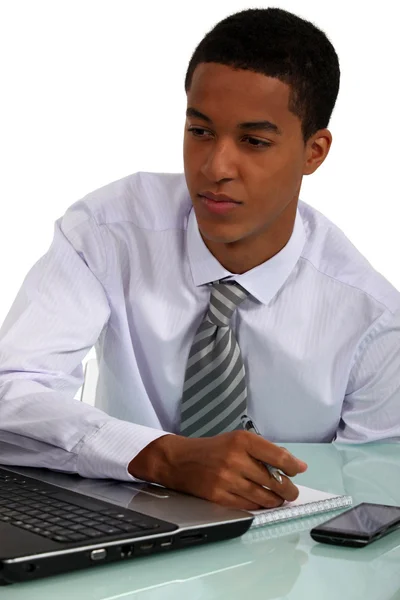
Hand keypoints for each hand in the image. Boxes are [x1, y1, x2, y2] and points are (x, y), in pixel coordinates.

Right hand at [128, 431, 307, 509]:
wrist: (180, 460)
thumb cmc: (213, 449)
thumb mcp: (238, 440)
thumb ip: (266, 451)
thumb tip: (296, 465)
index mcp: (242, 441)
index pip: (278, 457)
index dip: (292, 467)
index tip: (297, 471)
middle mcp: (235, 459)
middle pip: (273, 480)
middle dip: (288, 489)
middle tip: (291, 491)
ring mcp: (226, 479)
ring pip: (263, 497)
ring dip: (276, 500)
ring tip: (279, 498)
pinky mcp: (219, 496)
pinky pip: (248, 506)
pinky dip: (259, 506)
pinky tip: (262, 502)